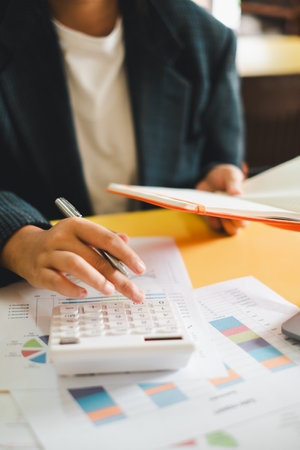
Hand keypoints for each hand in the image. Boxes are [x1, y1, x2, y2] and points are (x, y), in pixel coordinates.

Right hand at [0, 218, 145, 301]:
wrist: (27, 249)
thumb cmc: (62, 243)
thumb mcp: (83, 235)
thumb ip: (105, 238)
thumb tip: (126, 240)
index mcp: (78, 225)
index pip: (106, 239)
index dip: (126, 254)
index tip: (140, 269)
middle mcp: (63, 237)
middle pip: (95, 256)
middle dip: (117, 276)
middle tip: (133, 291)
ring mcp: (50, 255)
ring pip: (75, 264)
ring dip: (95, 278)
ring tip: (109, 290)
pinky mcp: (40, 272)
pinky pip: (56, 281)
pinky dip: (71, 288)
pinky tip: (83, 294)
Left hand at [195, 164, 247, 234]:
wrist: (207, 179)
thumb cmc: (224, 176)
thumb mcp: (230, 174)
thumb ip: (233, 182)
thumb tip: (237, 194)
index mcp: (247, 203)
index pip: (253, 214)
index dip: (250, 214)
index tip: (244, 209)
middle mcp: (239, 213)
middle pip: (242, 225)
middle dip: (238, 220)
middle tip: (231, 211)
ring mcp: (227, 219)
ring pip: (232, 230)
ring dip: (227, 224)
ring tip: (220, 213)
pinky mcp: (213, 220)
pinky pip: (215, 226)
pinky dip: (214, 221)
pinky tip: (210, 212)